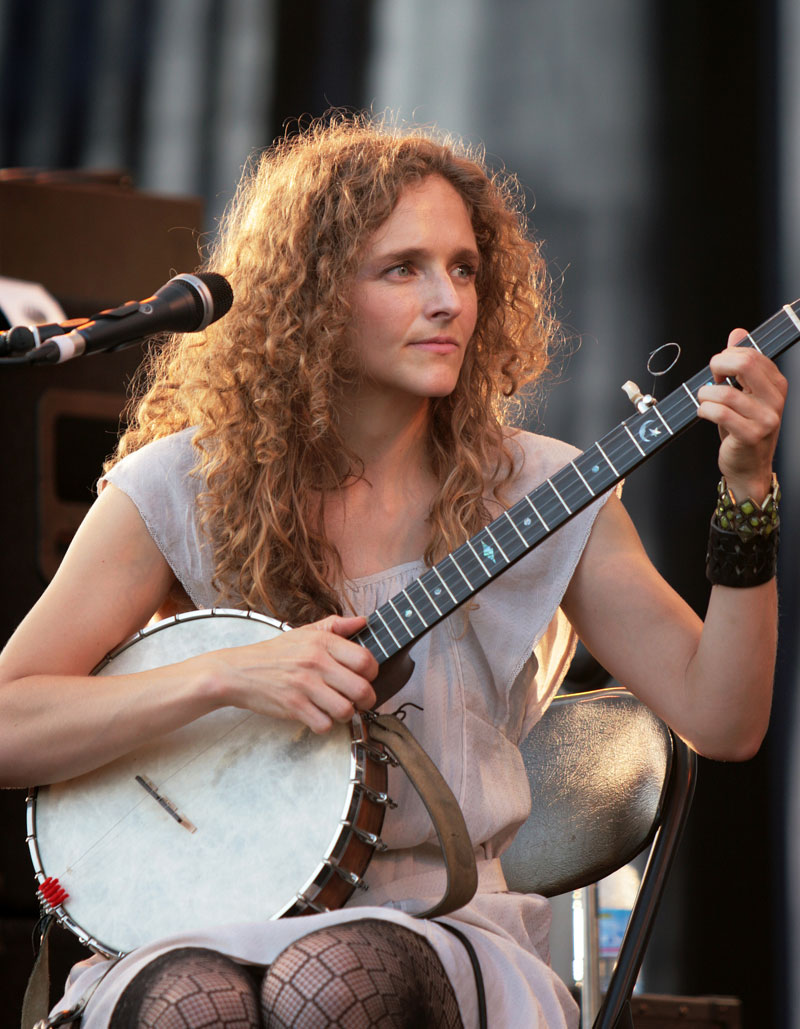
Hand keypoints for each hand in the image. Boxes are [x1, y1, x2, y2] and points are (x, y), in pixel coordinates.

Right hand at [204, 614, 378, 732]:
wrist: (238, 671)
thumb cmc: (274, 653)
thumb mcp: (304, 632)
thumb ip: (336, 626)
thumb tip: (363, 622)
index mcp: (323, 642)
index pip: (366, 660)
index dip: (372, 673)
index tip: (365, 677)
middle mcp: (316, 662)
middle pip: (362, 689)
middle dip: (366, 700)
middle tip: (358, 700)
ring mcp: (305, 685)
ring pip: (346, 710)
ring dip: (344, 714)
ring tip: (336, 707)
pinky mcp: (293, 706)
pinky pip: (325, 724)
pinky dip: (324, 724)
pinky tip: (318, 715)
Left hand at [696, 329, 786, 501]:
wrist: (748, 468)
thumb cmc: (743, 429)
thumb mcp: (743, 394)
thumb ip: (741, 364)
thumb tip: (737, 333)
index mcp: (776, 385)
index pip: (752, 354)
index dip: (728, 357)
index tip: (719, 370)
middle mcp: (775, 400)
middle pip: (744, 364)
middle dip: (718, 366)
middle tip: (710, 380)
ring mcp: (765, 419)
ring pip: (724, 393)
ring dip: (704, 395)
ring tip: (704, 401)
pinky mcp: (750, 436)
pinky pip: (719, 414)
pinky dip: (703, 410)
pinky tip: (703, 413)